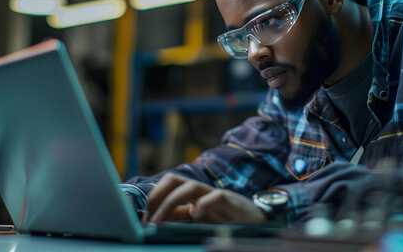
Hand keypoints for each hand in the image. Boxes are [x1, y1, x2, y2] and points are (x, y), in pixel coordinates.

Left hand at [143, 173, 265, 223]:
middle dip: (158, 194)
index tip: (144, 219)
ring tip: (161, 220)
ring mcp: (216, 195)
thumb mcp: (198, 220)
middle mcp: (201, 192)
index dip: (153, 200)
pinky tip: (196, 215)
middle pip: (174, 179)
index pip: (167, 187)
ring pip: (191, 185)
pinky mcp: (232, 201)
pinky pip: (216, 196)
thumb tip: (154, 218)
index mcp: (192, 196)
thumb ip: (180, 216)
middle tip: (149, 216)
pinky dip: (204, 204)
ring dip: (171, 201)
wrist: (258, 223)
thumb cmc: (227, 221)